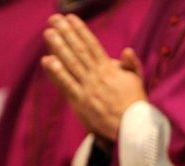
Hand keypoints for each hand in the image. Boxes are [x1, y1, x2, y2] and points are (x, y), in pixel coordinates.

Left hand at [41, 14, 146, 142]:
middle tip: (53, 19)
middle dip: (66, 34)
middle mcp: (97, 76)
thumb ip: (131, 64)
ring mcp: (88, 89)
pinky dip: (57, 73)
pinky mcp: (81, 103)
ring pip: (71, 64)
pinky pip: (67, 85)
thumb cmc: (135, 104)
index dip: (80, 31)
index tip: (70, 18)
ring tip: (48, 33)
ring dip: (58, 47)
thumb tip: (127, 50)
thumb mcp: (137, 80)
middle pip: (79, 51)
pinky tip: (47, 61)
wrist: (132, 127)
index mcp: (110, 69)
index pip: (92, 45)